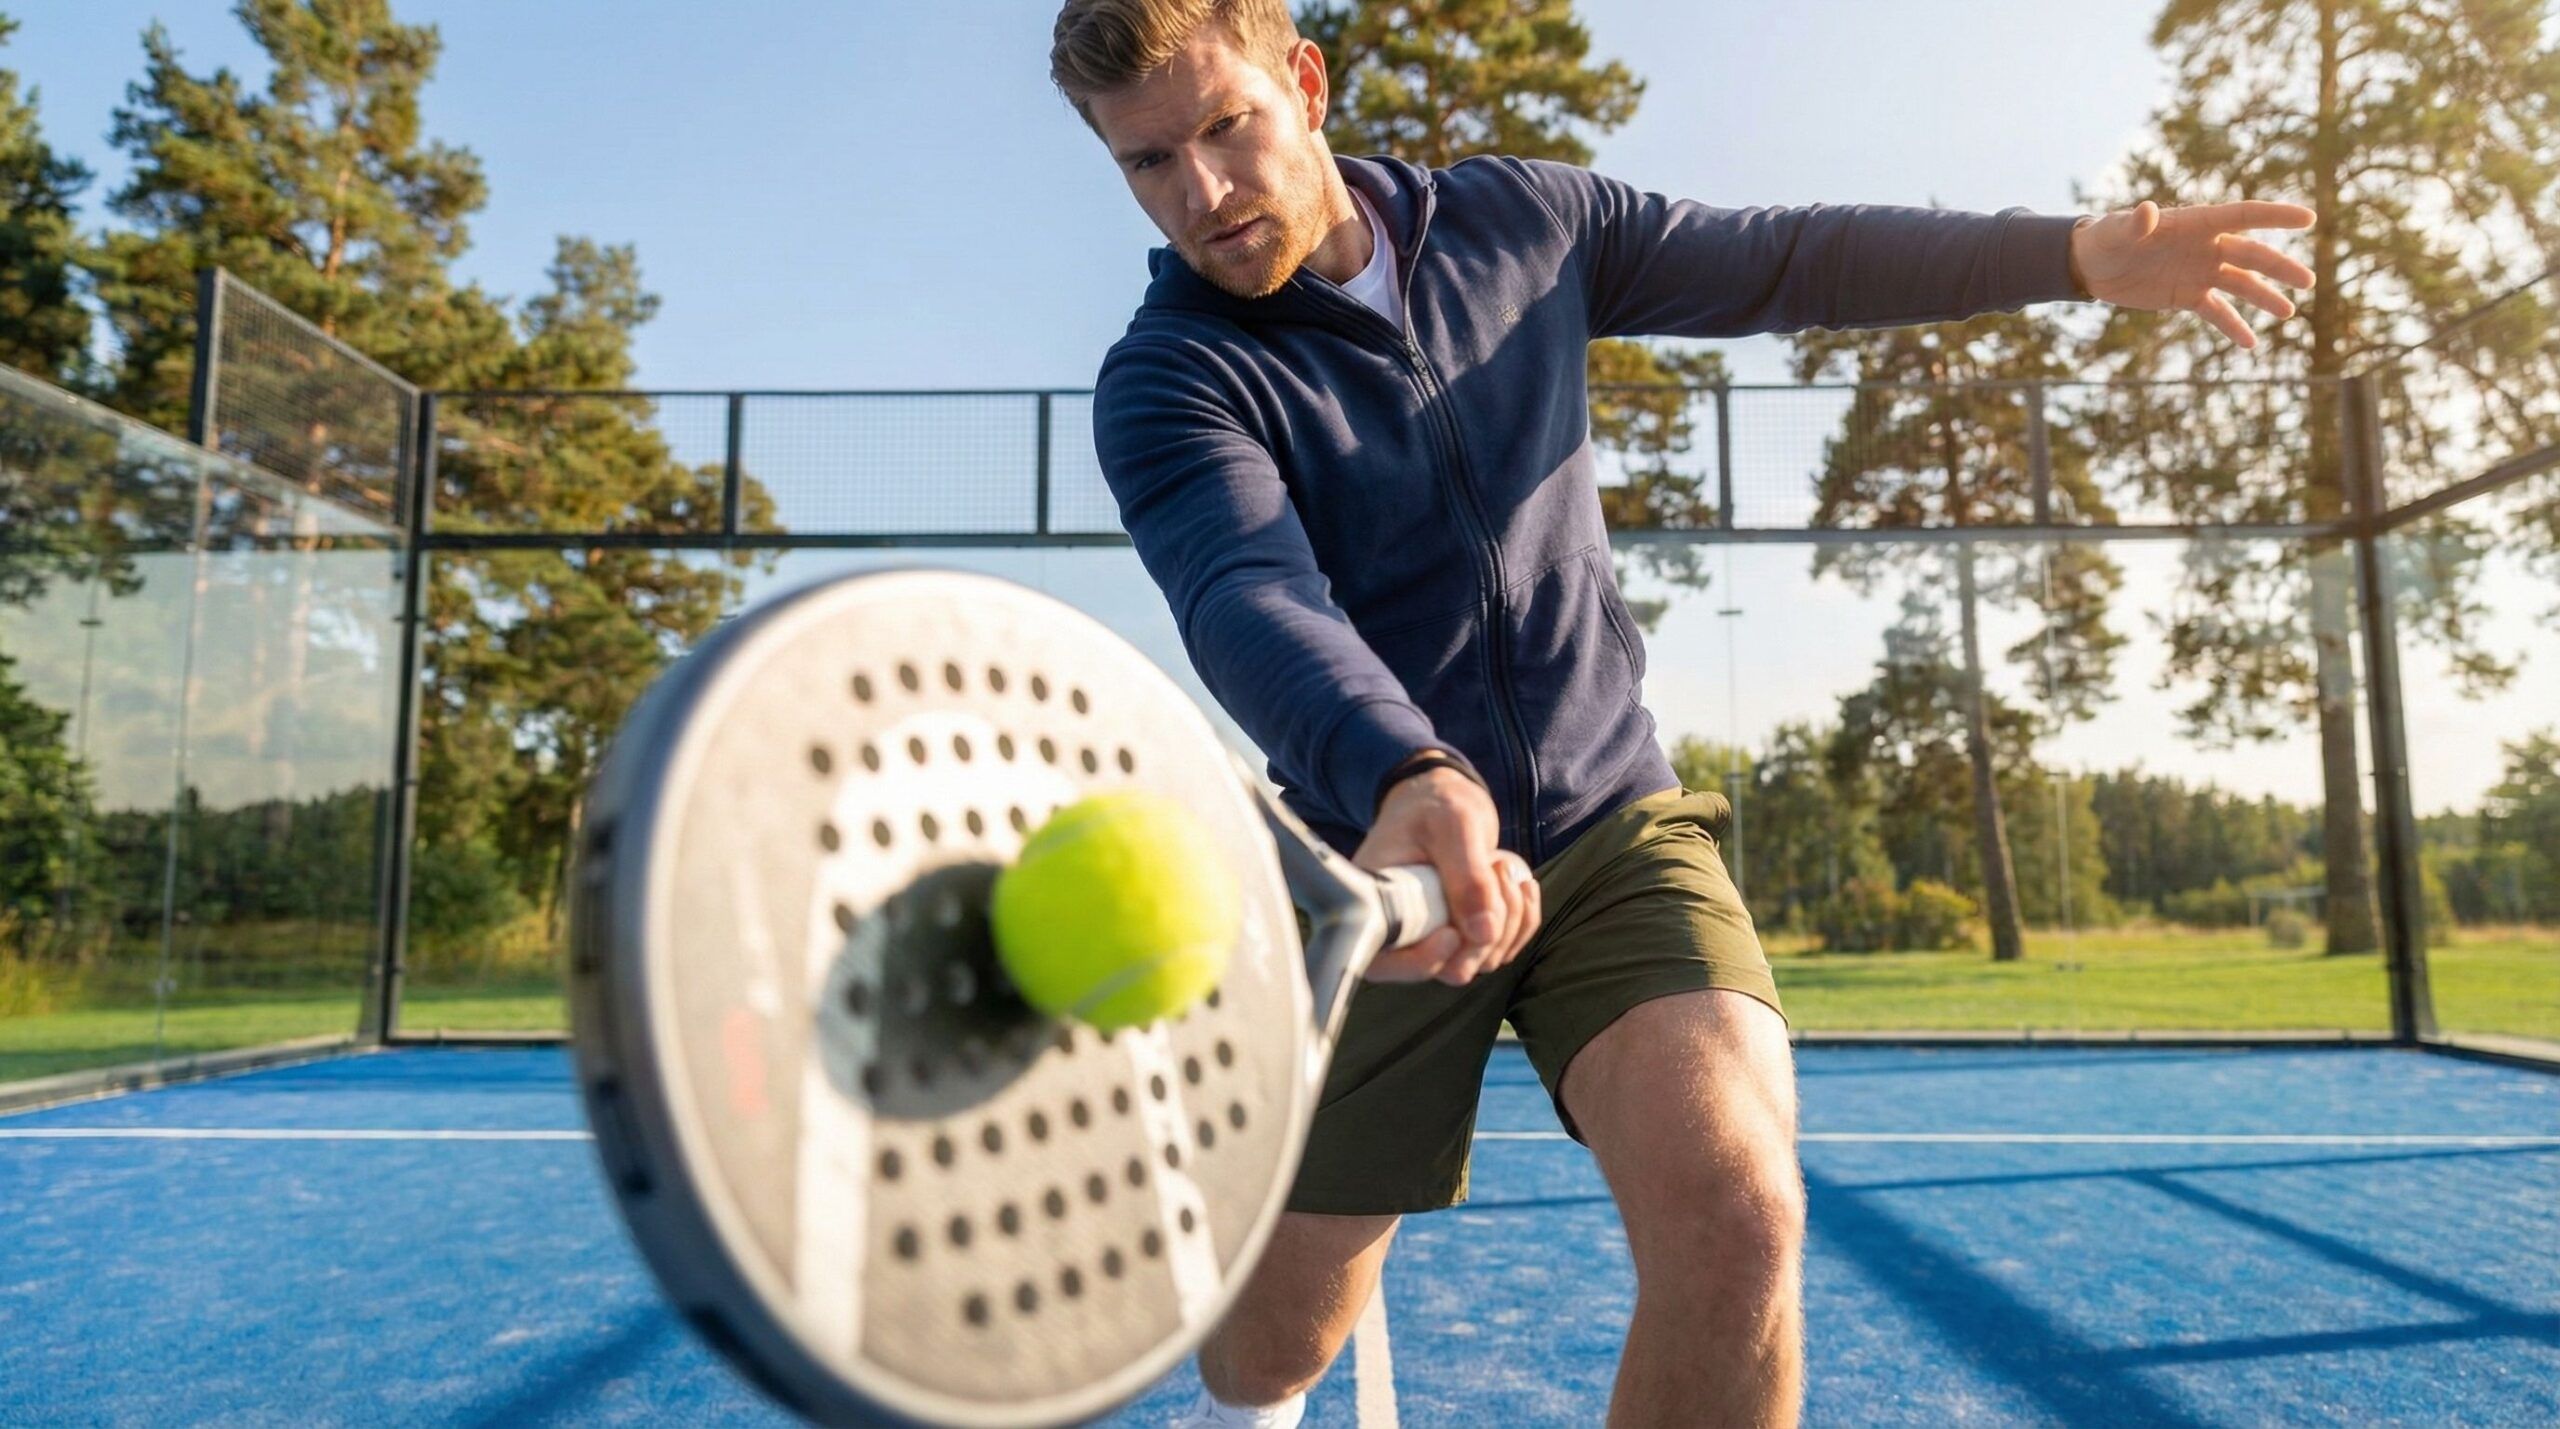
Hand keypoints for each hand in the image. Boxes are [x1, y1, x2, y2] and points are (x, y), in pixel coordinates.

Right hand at [1351, 767, 1540, 986]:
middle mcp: (1402, 932)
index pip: (1386, 964)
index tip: (1453, 933)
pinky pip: (1505, 948)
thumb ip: (1467, 874)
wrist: (1444, 801)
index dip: (1423, 960)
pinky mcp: (1466, 938)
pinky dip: (1524, 918)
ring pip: (1484, 959)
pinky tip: (1521, 882)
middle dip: (1486, 925)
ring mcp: (1436, 939)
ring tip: (1502, 865)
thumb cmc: (1435, 805)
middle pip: (1450, 967)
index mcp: (1376, 905)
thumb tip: (1483, 934)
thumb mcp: (1452, 824)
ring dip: (1510, 916)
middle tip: (1494, 868)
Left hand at [2068, 200, 2317, 348]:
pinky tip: (2250, 344)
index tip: (2308, 219)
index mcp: (2196, 223)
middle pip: (2251, 255)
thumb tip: (2146, 211)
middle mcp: (2206, 246)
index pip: (2243, 216)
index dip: (2275, 216)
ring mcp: (2200, 272)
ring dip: (2265, 298)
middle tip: (2308, 281)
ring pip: (2241, 285)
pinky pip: (2217, 312)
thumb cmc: (2105, 238)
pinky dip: (2233, 327)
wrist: (2091, 265)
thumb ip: (2135, 223)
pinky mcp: (2188, 296)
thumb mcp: (2116, 231)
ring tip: (2288, 313)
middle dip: (2279, 268)